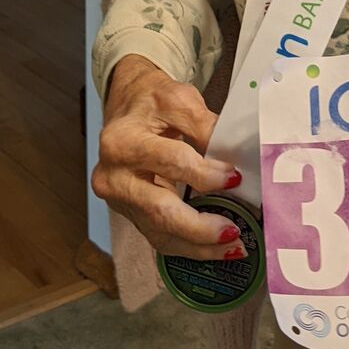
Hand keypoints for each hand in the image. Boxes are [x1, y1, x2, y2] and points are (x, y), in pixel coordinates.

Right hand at [92, 55, 244, 259]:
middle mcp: (113, 177)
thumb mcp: (179, 100)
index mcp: (121, 142)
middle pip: (158, 210)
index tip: (235, 178)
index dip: (204, 174)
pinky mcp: (130, 215)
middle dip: (199, 226)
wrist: (128, 109)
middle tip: (233, 232)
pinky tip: (214, 248)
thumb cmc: (153, 103)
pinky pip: (159, 238)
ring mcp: (119, 201)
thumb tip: (234, 158)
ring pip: (159, 233)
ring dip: (198, 245)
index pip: (169, 162)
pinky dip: (188, 246)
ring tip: (233, 247)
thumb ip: (205, 127)